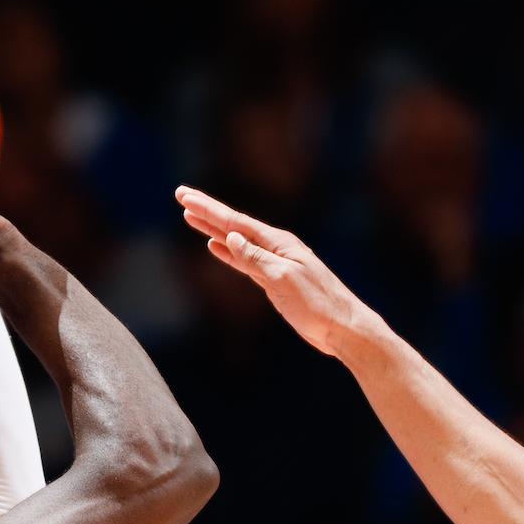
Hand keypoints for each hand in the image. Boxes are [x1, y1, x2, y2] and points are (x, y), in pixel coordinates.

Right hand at [175, 186, 375, 358]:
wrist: (342, 328)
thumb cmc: (318, 304)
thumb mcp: (283, 279)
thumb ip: (255, 257)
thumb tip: (231, 237)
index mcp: (278, 243)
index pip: (235, 222)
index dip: (208, 209)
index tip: (184, 196)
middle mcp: (275, 248)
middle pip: (232, 226)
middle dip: (206, 212)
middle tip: (181, 195)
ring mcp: (274, 263)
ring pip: (235, 241)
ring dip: (212, 229)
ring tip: (190, 217)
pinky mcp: (273, 280)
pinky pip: (243, 261)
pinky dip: (227, 252)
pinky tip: (215, 247)